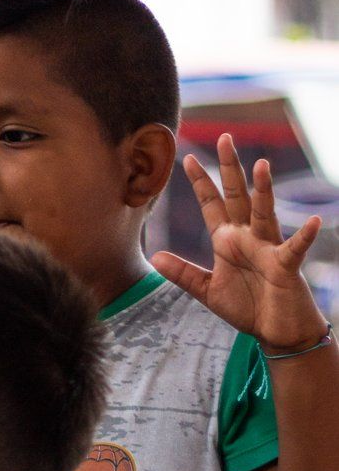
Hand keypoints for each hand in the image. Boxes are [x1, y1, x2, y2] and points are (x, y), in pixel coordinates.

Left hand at [153, 135, 327, 351]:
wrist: (275, 331)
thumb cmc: (247, 307)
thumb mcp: (207, 291)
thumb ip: (183, 274)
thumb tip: (155, 257)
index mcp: (228, 241)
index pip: (212, 205)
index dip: (200, 183)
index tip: (185, 159)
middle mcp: (248, 238)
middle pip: (238, 197)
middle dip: (230, 170)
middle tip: (224, 139)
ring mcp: (268, 249)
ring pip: (265, 214)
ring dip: (264, 191)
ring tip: (262, 165)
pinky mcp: (286, 266)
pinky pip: (295, 249)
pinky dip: (305, 236)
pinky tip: (313, 222)